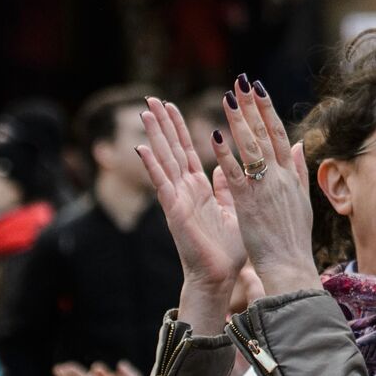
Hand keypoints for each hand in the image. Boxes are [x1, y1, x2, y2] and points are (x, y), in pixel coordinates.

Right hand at [137, 98, 245, 291]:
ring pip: (164, 161)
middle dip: (162, 124)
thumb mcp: (232, 209)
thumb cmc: (228, 248)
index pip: (187, 151)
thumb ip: (225, 187)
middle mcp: (185, 190)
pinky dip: (152, 166)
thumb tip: (222, 166)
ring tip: (145, 113)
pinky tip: (142, 148)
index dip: (179, 128)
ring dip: (155, 136)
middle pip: (171, 150)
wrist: (220, 276)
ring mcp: (177, 199)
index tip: (171, 105)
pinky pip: (162, 184)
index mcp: (199, 188)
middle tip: (150, 99)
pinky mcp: (174, 211)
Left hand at [213, 76, 320, 294]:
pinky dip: (226, 153)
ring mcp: (265, 187)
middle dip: (252, 106)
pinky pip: (236, 172)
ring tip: (227, 98)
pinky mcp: (249, 201)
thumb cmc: (294, 237)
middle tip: (241, 82)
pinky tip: (214, 136)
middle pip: (266, 133)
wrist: (290, 264)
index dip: (268, 110)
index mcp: (292, 175)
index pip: (280, 134)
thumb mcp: (302, 200)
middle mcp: (280, 176)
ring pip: (252, 147)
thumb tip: (301, 145)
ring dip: (239, 121)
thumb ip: (300, 170)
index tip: (258, 89)